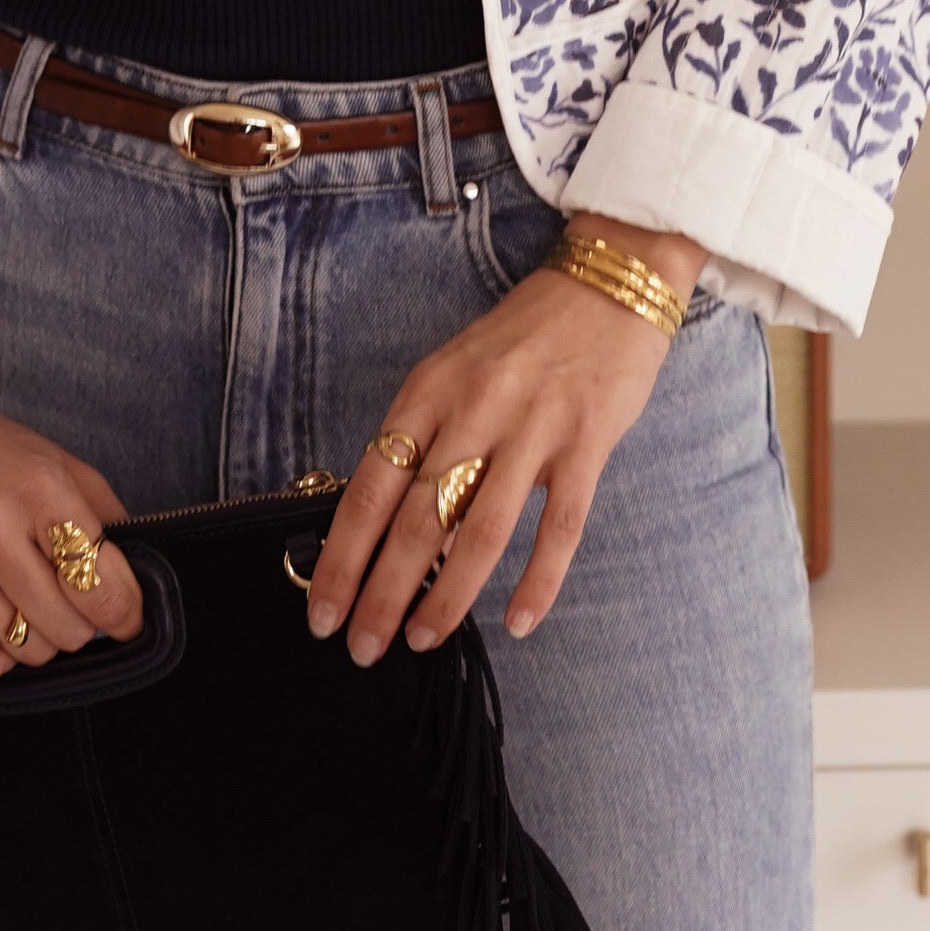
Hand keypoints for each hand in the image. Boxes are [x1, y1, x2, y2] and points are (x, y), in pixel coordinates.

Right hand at [0, 291, 147, 687]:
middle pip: (67, 626)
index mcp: (40, 489)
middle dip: (80, 625)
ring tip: (24, 605)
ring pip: (26, 650)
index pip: (101, 583)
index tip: (125, 620)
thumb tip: (134, 586)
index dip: (124, 613)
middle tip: (67, 605)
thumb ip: (105, 517)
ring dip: (36, 638)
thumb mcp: (58, 464)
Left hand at [303, 215, 699, 665]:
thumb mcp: (455, 371)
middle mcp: (475, 408)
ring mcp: (533, 426)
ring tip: (422, 639)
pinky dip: (536, 582)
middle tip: (362, 647)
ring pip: (480, 532)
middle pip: (417, 520)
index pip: (369, 490)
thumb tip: (391, 530)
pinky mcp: (587, 443)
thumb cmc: (523, 336)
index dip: (341, 559)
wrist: (608, 283)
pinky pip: (558, 528)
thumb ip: (425, 441)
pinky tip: (516, 622)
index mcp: (429, 390)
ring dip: (447, 597)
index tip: (321, 611)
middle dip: (382, 594)